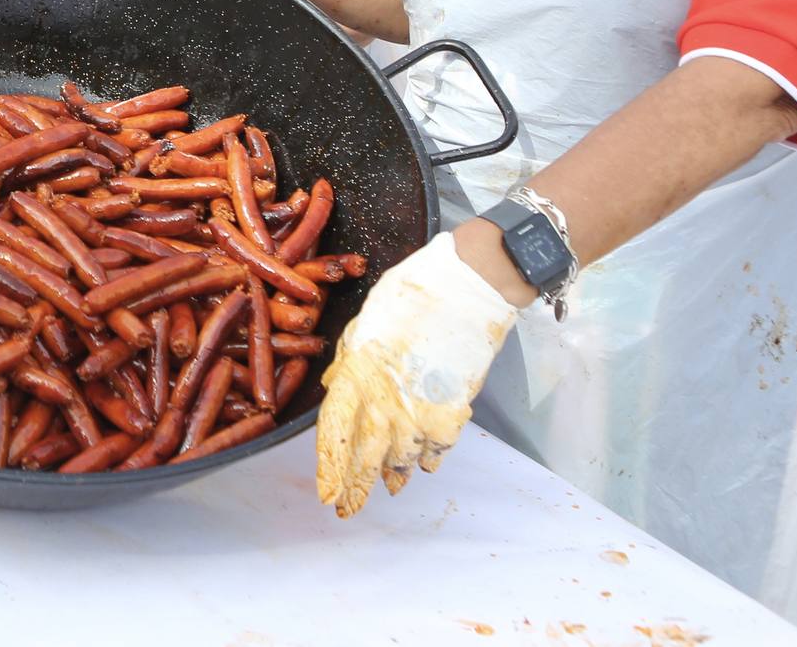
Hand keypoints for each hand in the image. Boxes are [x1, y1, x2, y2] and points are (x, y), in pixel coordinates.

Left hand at [315, 232, 519, 516]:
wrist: (469, 288)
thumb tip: (332, 388)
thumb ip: (347, 360)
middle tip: (349, 509)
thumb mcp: (364, 321)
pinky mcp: (454, 411)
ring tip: (387, 485)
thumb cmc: (411, 295)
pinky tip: (424, 465)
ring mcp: (422, 411)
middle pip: (365, 457)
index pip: (334, 435)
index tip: (327, 494)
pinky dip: (429, 459)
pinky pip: (438, 449)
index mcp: (356, 376)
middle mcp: (386, 402)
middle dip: (356, 487)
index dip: (330, 469)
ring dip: (393, 474)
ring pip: (403, 459)